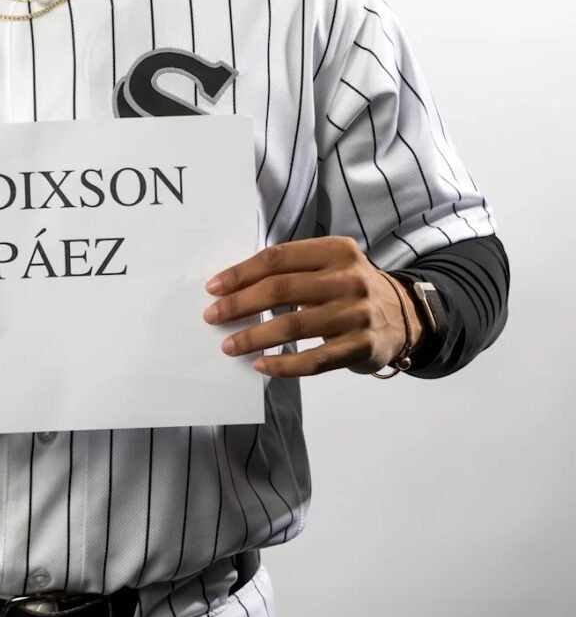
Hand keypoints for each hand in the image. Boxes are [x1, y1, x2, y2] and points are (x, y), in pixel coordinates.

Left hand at [202, 235, 419, 377]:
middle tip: (213, 317)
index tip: (214, 288)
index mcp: (335, 250)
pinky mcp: (361, 346)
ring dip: (254, 337)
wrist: (404, 316)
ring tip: (229, 345)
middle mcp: (348, 278)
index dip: (241, 273)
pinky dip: (283, 365)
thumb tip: (233, 288)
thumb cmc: (349, 289)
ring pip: (294, 326)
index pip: (278, 259)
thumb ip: (292, 270)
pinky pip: (315, 360)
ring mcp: (357, 313)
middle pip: (281, 290)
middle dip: (240, 305)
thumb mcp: (329, 265)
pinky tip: (261, 365)